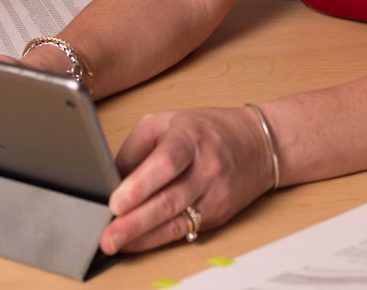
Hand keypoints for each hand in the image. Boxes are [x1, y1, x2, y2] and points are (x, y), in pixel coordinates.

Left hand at [99, 107, 274, 254]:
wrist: (258, 143)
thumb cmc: (207, 130)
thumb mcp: (165, 122)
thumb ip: (135, 149)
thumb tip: (108, 181)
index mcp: (190, 138)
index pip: (166, 163)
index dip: (140, 185)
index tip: (116, 202)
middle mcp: (206, 167)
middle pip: (168, 200)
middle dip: (134, 222)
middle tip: (108, 236)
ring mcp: (215, 194)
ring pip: (176, 221)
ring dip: (142, 236)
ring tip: (116, 244)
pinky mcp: (218, 214)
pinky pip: (184, 231)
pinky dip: (157, 239)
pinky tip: (137, 243)